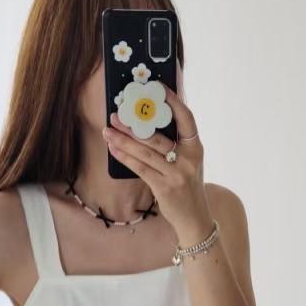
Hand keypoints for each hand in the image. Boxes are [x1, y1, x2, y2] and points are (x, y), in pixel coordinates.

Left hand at [102, 83, 211, 235]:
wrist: (194, 218)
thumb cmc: (187, 186)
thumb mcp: (189, 162)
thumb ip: (176, 143)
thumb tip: (149, 121)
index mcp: (196, 147)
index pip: (186, 118)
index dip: (173, 101)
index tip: (158, 88)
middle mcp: (189, 158)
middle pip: (157, 136)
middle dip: (133, 124)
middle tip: (116, 114)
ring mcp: (177, 173)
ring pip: (145, 152)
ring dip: (123, 140)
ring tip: (108, 130)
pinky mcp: (164, 187)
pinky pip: (140, 168)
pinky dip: (124, 157)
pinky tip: (113, 148)